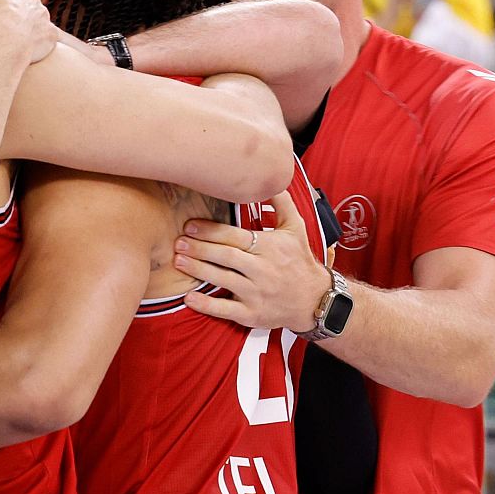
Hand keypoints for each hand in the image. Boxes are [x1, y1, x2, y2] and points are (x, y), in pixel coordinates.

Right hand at [0, 0, 57, 63]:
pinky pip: (47, 39)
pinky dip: (39, 45)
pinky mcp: (50, 35)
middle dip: (16, 16)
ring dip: (28, 30)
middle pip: (24, 6)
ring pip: (37, 22)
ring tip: (15, 43)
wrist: (5, 41)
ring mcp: (44, 17)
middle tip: (3, 30)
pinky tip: (30, 52)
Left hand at [175, 191, 330, 333]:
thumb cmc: (300, 260)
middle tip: (178, 243)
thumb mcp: (296, 228)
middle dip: (200, 249)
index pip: (236, 237)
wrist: (316, 300)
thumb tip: (269, 178)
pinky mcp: (253, 314)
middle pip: (226, 257)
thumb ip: (281, 203)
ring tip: (178, 261)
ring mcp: (257, 294)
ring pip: (223, 280)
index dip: (211, 231)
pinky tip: (188, 298)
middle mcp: (263, 270)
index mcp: (271, 247)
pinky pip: (226, 310)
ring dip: (198, 270)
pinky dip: (207, 304)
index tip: (190, 226)